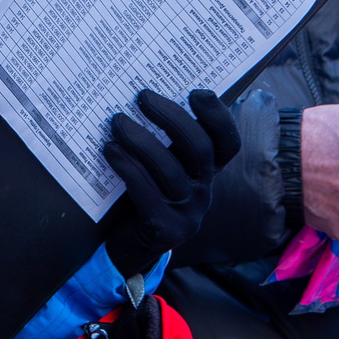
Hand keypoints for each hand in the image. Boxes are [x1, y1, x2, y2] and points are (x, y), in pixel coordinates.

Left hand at [100, 90, 241, 275]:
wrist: (131, 246)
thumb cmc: (144, 194)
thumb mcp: (160, 167)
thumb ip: (163, 140)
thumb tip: (146, 94)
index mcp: (207, 173)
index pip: (228, 143)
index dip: (219, 117)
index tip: (196, 92)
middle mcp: (204, 192)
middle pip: (200, 149)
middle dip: (172, 117)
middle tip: (143, 97)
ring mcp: (188, 213)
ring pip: (170, 170)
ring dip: (141, 141)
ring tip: (117, 122)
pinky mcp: (165, 229)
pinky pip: (146, 192)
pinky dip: (127, 167)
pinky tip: (110, 150)